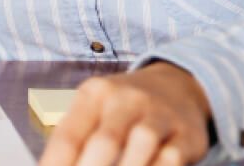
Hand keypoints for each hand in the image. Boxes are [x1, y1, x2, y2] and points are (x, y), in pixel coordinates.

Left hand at [38, 63, 212, 165]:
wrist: (177, 85)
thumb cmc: (123, 108)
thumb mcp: (95, 109)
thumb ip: (75, 139)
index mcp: (94, 94)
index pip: (68, 136)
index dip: (56, 164)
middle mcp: (126, 99)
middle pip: (105, 142)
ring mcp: (159, 115)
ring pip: (141, 148)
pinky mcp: (187, 134)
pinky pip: (170, 159)